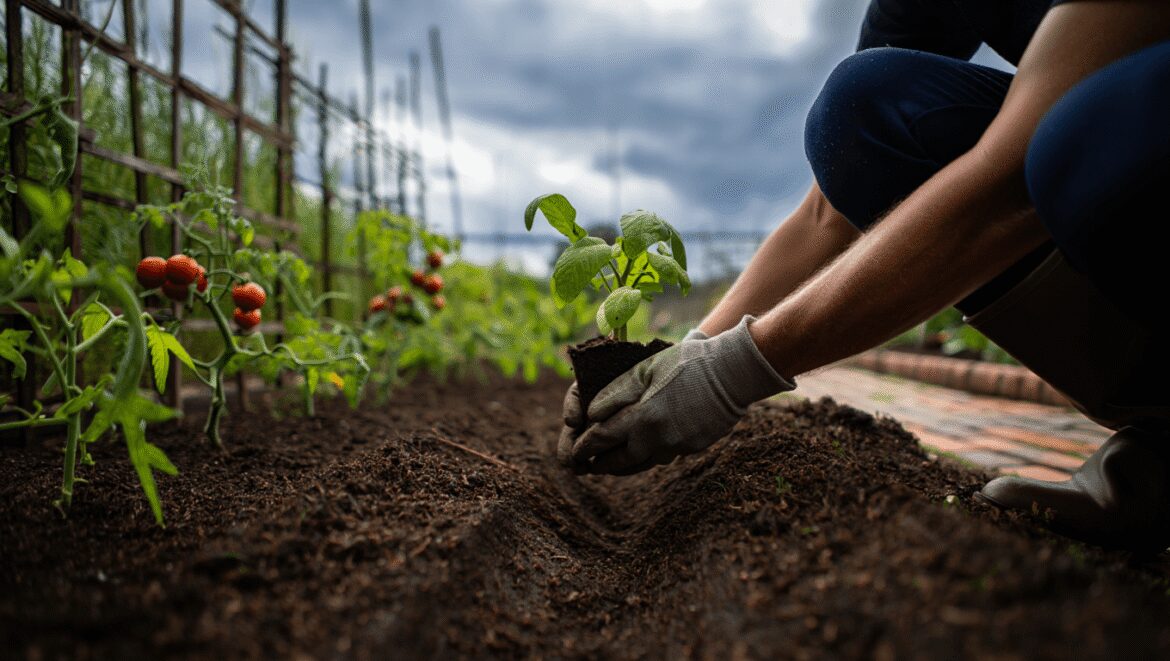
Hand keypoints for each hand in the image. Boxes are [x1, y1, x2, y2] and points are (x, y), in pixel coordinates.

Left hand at [560, 316, 795, 474]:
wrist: (732, 373)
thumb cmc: (685, 363)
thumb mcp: (644, 370)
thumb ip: (615, 393)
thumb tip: (591, 415)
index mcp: (641, 417)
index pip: (602, 439)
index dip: (584, 447)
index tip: (574, 452)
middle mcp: (657, 439)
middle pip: (620, 460)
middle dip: (601, 464)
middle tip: (587, 466)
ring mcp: (677, 447)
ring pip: (642, 464)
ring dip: (623, 466)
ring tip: (610, 464)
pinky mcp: (693, 448)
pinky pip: (664, 456)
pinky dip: (648, 456)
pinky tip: (644, 451)